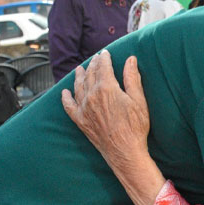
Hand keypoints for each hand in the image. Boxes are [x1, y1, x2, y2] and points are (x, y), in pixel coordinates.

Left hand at [61, 51, 164, 204]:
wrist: (124, 152)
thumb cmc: (135, 127)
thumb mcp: (139, 101)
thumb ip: (133, 78)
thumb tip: (131, 60)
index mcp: (107, 88)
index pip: (103, 67)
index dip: (104, 58)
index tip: (105, 53)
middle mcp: (91, 96)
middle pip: (90, 74)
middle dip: (93, 64)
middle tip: (95, 58)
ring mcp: (83, 108)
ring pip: (78, 87)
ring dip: (79, 76)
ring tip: (79, 69)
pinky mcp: (80, 121)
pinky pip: (68, 106)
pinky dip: (65, 98)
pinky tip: (65, 93)